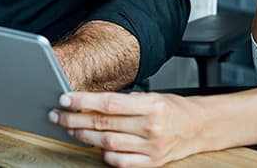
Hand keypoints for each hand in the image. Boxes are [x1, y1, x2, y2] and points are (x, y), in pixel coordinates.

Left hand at [50, 91, 203, 166]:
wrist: (198, 128)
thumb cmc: (173, 109)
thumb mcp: (151, 96)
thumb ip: (123, 102)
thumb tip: (89, 102)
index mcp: (151, 105)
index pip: (109, 102)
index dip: (83, 101)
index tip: (65, 99)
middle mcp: (151, 127)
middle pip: (103, 124)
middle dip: (75, 119)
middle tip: (58, 115)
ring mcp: (150, 148)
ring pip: (107, 144)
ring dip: (84, 137)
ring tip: (71, 129)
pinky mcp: (151, 163)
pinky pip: (119, 162)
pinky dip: (104, 155)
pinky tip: (96, 147)